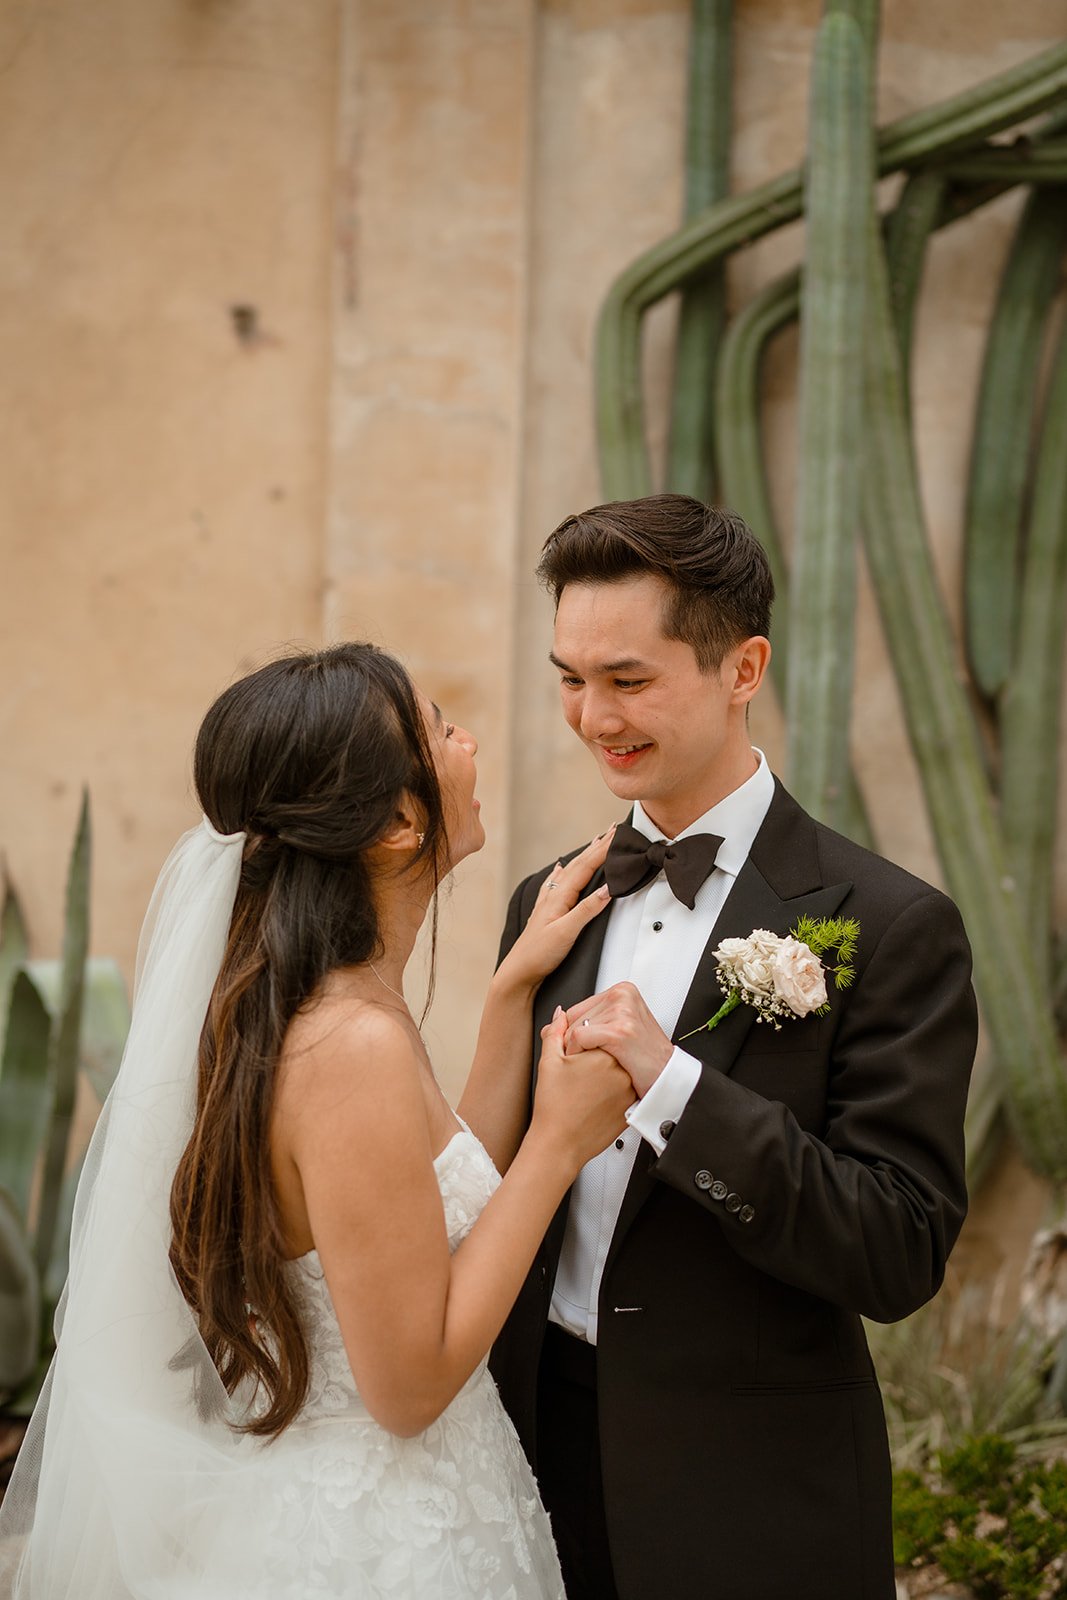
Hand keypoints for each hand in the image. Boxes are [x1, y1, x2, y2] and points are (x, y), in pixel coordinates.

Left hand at [496, 829, 614, 992]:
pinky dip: (562, 872)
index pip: (585, 867)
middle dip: (596, 846)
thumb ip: (586, 910)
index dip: (603, 849)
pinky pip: (556, 883)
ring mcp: (547, 903)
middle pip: (578, 864)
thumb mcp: (566, 933)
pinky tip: (560, 868)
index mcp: (559, 897)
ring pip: (569, 871)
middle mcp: (552, 895)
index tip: (618, 834)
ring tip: (594, 842)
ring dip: (583, 856)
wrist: (518, 973)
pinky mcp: (545, 913)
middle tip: (613, 830)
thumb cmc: (539, 955)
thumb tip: (608, 890)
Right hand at [530, 1010, 634, 1175]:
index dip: (582, 1042)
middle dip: (595, 1053)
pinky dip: (612, 1087)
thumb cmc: (554, 1108)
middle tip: (577, 1073)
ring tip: (585, 1087)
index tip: (573, 1056)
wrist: (560, 1145)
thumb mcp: (549, 1062)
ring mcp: (629, 1089)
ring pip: (619, 1067)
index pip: (599, 1032)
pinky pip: (624, 1086)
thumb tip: (560, 1014)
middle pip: (611, 1048)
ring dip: (605, 1070)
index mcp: (603, 1055)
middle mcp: (621, 1070)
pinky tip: (594, 1097)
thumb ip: (556, 1032)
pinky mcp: (631, 1105)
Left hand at [563, 981, 672, 1098]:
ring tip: (590, 1063)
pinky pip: (578, 1038)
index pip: (578, 1008)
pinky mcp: (618, 1031)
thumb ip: (588, 1021)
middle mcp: (622, 996)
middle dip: (572, 1042)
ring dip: (574, 1050)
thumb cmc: (644, 1058)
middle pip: (573, 1017)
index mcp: (623, 991)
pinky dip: (576, 1054)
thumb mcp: (618, 1030)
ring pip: (573, 1028)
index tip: (580, 1049)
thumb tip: (553, 1021)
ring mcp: (621, 1012)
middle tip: (586, 1059)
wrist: (666, 1078)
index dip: (572, 1033)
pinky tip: (588, 1066)